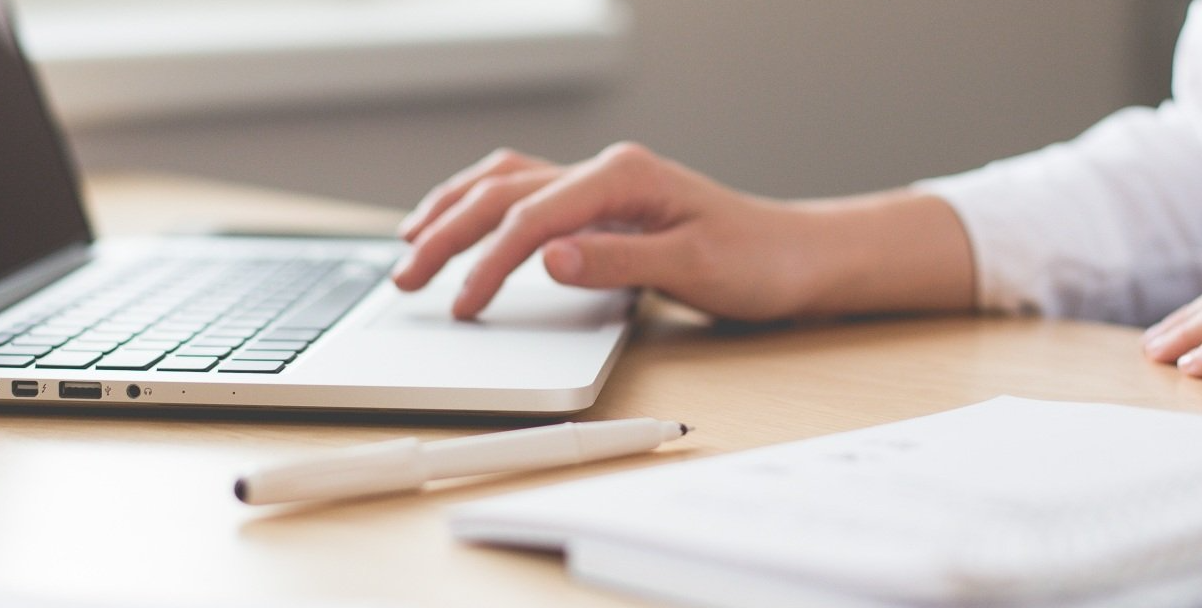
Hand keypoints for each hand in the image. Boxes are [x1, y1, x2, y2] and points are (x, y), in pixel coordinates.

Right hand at [389, 143, 824, 320]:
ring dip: (452, 210)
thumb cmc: (756, 261)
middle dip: (446, 234)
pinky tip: (461, 223)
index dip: (488, 263)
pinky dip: (482, 207)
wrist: (796, 256)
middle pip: (503, 194)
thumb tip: (547, 258)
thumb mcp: (692, 268)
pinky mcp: (601, 205)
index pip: (531, 218)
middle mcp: (606, 171)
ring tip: (409, 243)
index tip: (462, 306)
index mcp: (623, 176)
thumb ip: (617, 262)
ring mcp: (601, 184)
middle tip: (405, 279)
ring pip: (504, 183)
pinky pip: (525, 193)